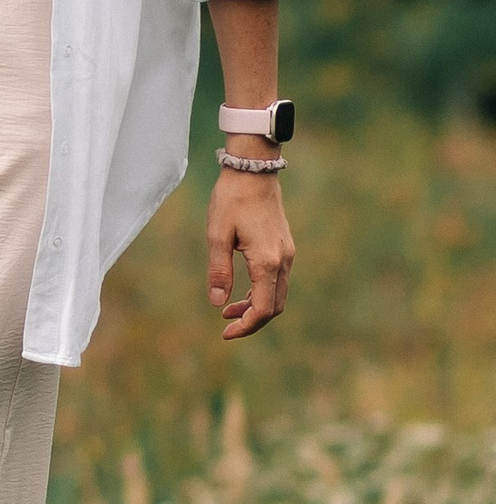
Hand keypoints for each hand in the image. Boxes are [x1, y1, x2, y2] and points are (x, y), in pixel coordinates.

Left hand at [206, 167, 291, 339]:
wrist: (253, 170)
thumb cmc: (232, 199)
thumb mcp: (217, 235)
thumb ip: (218, 271)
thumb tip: (217, 303)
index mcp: (267, 261)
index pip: (262, 308)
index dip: (246, 326)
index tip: (225, 333)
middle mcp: (283, 260)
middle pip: (274, 306)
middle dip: (251, 321)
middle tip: (226, 327)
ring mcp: (286, 253)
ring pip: (277, 294)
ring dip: (255, 307)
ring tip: (228, 311)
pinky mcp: (283, 247)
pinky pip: (276, 280)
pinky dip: (260, 292)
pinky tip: (240, 292)